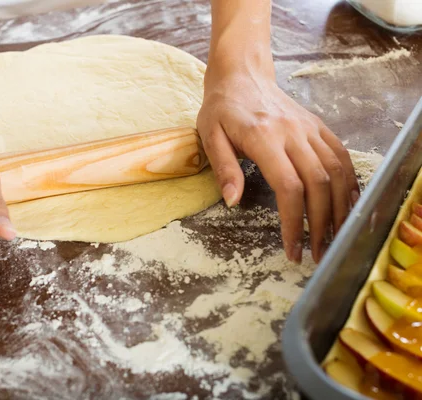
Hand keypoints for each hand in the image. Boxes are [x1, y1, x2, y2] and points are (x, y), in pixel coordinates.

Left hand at [197, 67, 358, 263]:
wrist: (242, 75)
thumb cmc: (222, 109)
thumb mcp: (209, 136)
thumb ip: (224, 168)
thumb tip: (232, 202)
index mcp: (264, 137)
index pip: (289, 187)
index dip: (294, 223)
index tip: (292, 249)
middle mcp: (293, 133)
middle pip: (319, 184)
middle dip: (321, 224)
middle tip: (317, 253)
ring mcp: (310, 129)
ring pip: (337, 172)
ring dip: (340, 208)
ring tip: (335, 237)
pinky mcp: (318, 127)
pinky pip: (341, 156)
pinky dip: (349, 183)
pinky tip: (347, 206)